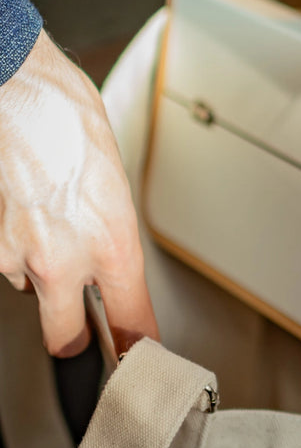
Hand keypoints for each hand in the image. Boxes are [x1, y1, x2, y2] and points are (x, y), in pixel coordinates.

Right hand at [0, 30, 157, 356]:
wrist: (14, 88)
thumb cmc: (67, 121)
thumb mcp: (115, 185)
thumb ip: (112, 238)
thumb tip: (109, 269)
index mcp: (112, 244)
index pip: (132, 322)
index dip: (137, 348)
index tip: (141, 359)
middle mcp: (64, 260)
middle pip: (65, 339)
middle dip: (74, 337)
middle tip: (80, 323)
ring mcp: (17, 255)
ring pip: (31, 288)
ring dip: (41, 270)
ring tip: (49, 219)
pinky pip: (6, 260)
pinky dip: (15, 245)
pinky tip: (24, 208)